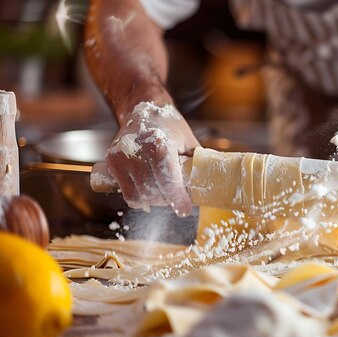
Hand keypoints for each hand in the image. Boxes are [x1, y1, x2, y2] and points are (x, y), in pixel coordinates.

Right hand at [106, 102, 199, 216]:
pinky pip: (127, 192)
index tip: (185, 210)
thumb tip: (209, 185)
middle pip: (153, 192)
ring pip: (139, 196)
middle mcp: (136, 151)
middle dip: (168, 200)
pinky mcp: (111, 162)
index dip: (178, 199)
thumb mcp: (188, 141)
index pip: (168, 181)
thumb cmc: (169, 125)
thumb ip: (196, 163)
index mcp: (159, 144)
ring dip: (154, 200)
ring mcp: (121, 157)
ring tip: (164, 192)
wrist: (142, 108)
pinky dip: (140, 196)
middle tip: (178, 199)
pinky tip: (150, 189)